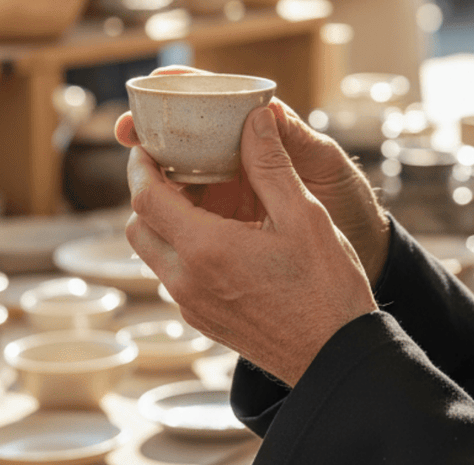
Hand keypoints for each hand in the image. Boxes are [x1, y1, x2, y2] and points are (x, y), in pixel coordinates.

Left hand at [125, 105, 377, 385]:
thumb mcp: (304, 214)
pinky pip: (173, 275)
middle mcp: (187, 281)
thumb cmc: (325, 285)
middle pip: (138, 226)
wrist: (334, 354)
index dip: (141, 165)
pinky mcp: (204, 320)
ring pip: (153, 253)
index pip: (146, 198)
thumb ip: (271, 164)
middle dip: (147, 191)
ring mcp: (192, 305)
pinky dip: (181, 246)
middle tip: (177, 165)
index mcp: (207, 249)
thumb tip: (254, 119)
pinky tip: (222, 232)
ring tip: (202, 195)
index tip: (149, 143)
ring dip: (163, 220)